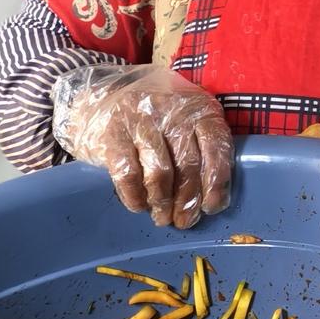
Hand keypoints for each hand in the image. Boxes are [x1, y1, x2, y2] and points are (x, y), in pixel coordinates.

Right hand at [55, 64, 232, 229]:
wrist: (102, 97)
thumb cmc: (155, 119)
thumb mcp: (186, 121)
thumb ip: (202, 149)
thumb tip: (213, 198)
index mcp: (198, 107)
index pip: (216, 147)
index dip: (216, 182)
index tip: (211, 207)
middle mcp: (172, 110)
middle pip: (188, 164)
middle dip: (188, 200)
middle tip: (184, 221)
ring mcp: (141, 121)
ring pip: (160, 172)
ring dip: (163, 202)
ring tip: (162, 217)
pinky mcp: (113, 134)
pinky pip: (128, 175)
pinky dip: (135, 196)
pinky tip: (139, 205)